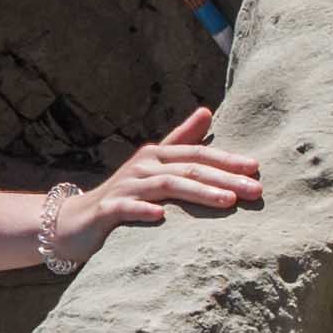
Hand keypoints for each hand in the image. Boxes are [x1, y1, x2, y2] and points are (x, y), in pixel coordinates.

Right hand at [35, 108, 268, 268]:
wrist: (75, 220)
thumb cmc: (125, 193)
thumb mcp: (154, 166)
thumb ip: (181, 141)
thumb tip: (207, 111)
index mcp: (156, 156)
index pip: (197, 154)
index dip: (227, 160)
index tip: (256, 168)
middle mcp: (142, 166)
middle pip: (188, 169)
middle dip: (225, 178)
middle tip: (256, 190)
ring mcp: (125, 187)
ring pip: (165, 186)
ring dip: (198, 193)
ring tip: (227, 202)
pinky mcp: (107, 210)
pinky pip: (126, 208)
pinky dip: (144, 210)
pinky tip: (162, 216)